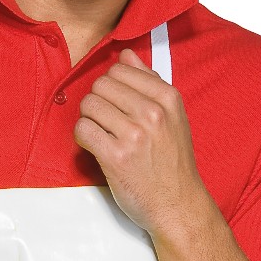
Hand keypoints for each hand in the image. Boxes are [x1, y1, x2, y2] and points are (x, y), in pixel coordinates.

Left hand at [73, 47, 202, 235]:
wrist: (177, 205)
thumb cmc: (172, 163)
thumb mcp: (173, 117)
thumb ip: (150, 83)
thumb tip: (126, 55)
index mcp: (168, 98)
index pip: (120, 69)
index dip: (111, 86)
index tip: (115, 105)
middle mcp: (153, 113)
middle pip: (101, 84)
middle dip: (97, 101)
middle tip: (105, 122)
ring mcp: (134, 135)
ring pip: (89, 104)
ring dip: (89, 119)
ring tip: (101, 134)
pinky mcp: (116, 157)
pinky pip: (83, 129)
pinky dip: (83, 137)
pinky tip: (94, 146)